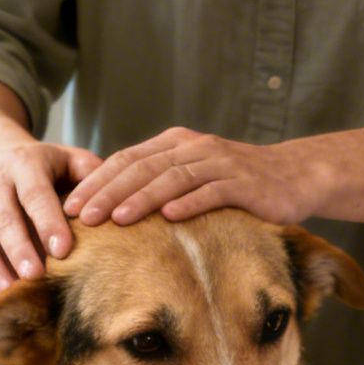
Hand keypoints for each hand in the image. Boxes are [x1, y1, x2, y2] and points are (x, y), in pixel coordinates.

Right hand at [0, 139, 103, 302]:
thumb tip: (114, 198)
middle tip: (34, 276)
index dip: (48, 221)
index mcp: (23, 164)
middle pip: (3, 218)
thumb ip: (89, 172)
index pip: (35, 194)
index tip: (63, 250)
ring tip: (7, 291)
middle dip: (17, 248)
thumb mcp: (65, 157)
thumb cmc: (39, 165)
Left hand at [64, 127, 324, 227]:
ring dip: (141, 199)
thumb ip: (158, 182)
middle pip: (142, 168)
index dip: (96, 182)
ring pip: (171, 178)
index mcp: (174, 144)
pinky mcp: (243, 183)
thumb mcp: (193, 176)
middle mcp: (193, 148)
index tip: (69, 206)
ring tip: (116, 219)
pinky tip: (168, 218)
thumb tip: (111, 208)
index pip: (126, 161)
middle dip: (108, 192)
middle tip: (82, 216)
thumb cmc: (236, 184)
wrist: (294, 177)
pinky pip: (212, 191)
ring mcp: (219, 163)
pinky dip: (189, 203)